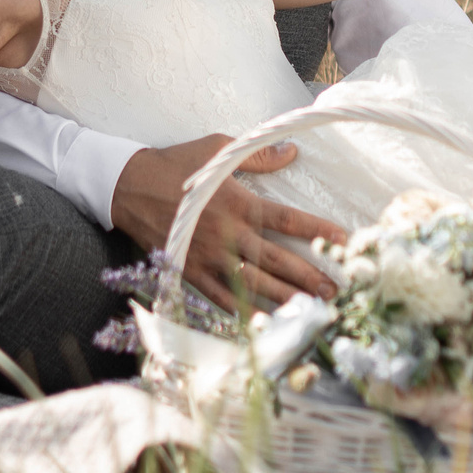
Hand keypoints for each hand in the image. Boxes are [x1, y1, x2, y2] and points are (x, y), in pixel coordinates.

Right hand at [111, 134, 348, 313]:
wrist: (128, 187)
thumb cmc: (175, 164)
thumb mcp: (217, 149)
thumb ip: (256, 156)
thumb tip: (291, 152)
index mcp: (238, 203)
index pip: (288, 221)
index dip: (318, 231)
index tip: (344, 241)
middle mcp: (228, 234)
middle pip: (277, 260)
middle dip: (309, 277)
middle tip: (336, 291)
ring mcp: (209, 257)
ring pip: (254, 284)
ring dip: (284, 299)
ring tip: (311, 310)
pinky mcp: (191, 272)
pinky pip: (221, 298)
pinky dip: (244, 312)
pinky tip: (265, 323)